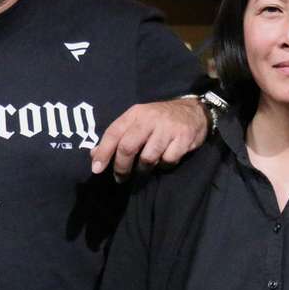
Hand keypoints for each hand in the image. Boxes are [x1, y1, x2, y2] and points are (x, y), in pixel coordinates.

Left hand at [90, 97, 207, 180]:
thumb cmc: (160, 120)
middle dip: (121, 167)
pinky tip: (165, 160)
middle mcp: (150, 118)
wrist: (194, 111)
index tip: (97, 169)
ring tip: (146, 167)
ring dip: (144, 168)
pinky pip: (168, 160)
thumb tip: (94, 155)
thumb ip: (118, 136)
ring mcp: (168, 128)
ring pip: (148, 157)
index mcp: (136, 113)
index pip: (114, 132)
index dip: (103, 152)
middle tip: (120, 178)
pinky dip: (164, 165)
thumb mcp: (138, 122)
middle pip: (128, 147)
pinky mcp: (183, 138)